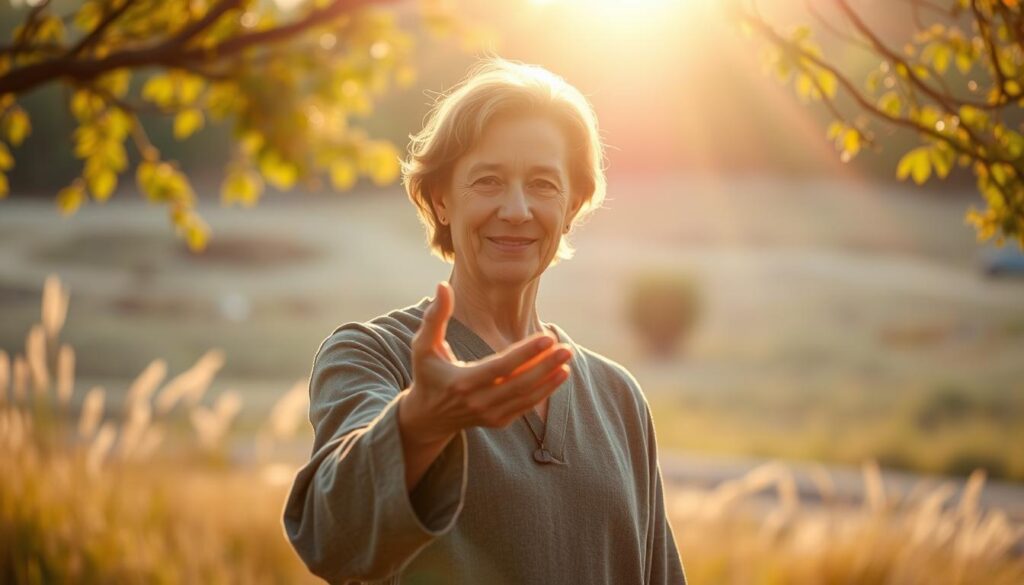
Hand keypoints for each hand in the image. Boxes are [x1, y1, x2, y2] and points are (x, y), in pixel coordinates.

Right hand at [401, 281, 571, 443]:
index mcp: (460, 382)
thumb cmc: (427, 374)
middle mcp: (476, 402)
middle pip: (518, 384)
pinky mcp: (498, 421)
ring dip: (549, 379)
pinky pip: (525, 406)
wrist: (427, 417)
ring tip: (567, 359)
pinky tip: (559, 374)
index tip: (547, 337)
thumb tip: (442, 286)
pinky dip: (544, 391)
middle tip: (566, 348)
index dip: (524, 353)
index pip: (499, 367)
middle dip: (545, 366)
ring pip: (526, 397)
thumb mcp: (423, 346)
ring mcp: (489, 415)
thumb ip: (435, 317)